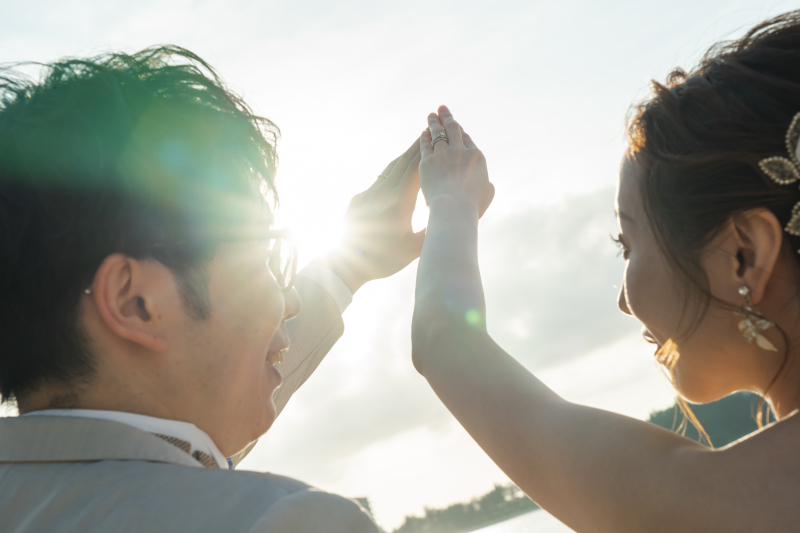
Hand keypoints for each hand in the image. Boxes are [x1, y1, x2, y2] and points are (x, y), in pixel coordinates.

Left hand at [315, 139, 425, 293]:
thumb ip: (432, 231)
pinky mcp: (358, 199)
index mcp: (397, 204)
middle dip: (416, 148)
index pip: (414, 172)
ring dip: (403, 158)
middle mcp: (381, 194)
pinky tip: (398, 172)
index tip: (436, 141)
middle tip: (429, 132)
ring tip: (416, 148)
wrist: (345, 265)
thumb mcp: (413, 249)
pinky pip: (378, 182)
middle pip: (401, 164)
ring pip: (388, 170)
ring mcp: (367, 194)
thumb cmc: (383, 260)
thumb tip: (450, 219)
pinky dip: (391, 174)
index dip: (426, 155)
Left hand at [419, 105, 493, 216]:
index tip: (456, 126)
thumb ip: (487, 184)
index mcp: (477, 157)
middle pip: (453, 129)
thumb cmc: (473, 205)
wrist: (454, 208)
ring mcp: (443, 154)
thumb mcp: (488, 193)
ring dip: (434, 123)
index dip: (461, 131)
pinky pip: (425, 145)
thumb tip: (485, 182)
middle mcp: (460, 151)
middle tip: (442, 108)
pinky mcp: (427, 161)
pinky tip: (423, 133)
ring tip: (431, 115)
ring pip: (437, 133)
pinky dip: (424, 137)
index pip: (467, 139)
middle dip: (447, 117)